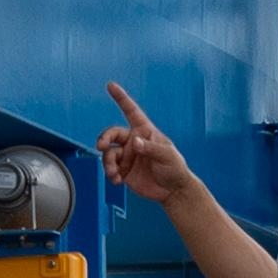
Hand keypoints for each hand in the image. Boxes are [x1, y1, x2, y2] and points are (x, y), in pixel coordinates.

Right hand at [96, 82, 192, 210]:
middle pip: (112, 134)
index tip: (111, 86)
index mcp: (145, 131)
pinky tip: (117, 180)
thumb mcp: (167, 155)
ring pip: (108, 154)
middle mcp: (133, 141)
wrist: (173, 191)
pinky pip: (110, 168)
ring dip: (108, 163)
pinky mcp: (123, 171)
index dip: (121, 98)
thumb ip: (150, 148)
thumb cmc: (175, 168)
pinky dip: (110, 174)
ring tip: (114, 173)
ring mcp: (127, 156)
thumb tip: (134, 142)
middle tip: (102, 147)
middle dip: (104, 138)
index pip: (131, 111)